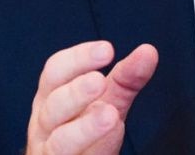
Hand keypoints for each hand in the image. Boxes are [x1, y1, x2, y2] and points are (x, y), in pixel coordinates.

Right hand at [26, 40, 158, 154]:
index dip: (78, 58)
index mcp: (52, 97)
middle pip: (53, 104)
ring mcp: (49, 151)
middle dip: (76, 91)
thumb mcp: (109, 102)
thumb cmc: (87, 133)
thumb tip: (148, 51)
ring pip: (60, 140)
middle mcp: (45, 123)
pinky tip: (106, 141)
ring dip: (84, 127)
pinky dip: (86, 149)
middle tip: (99, 81)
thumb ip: (126, 78)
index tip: (107, 50)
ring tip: (110, 115)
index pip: (56, 71)